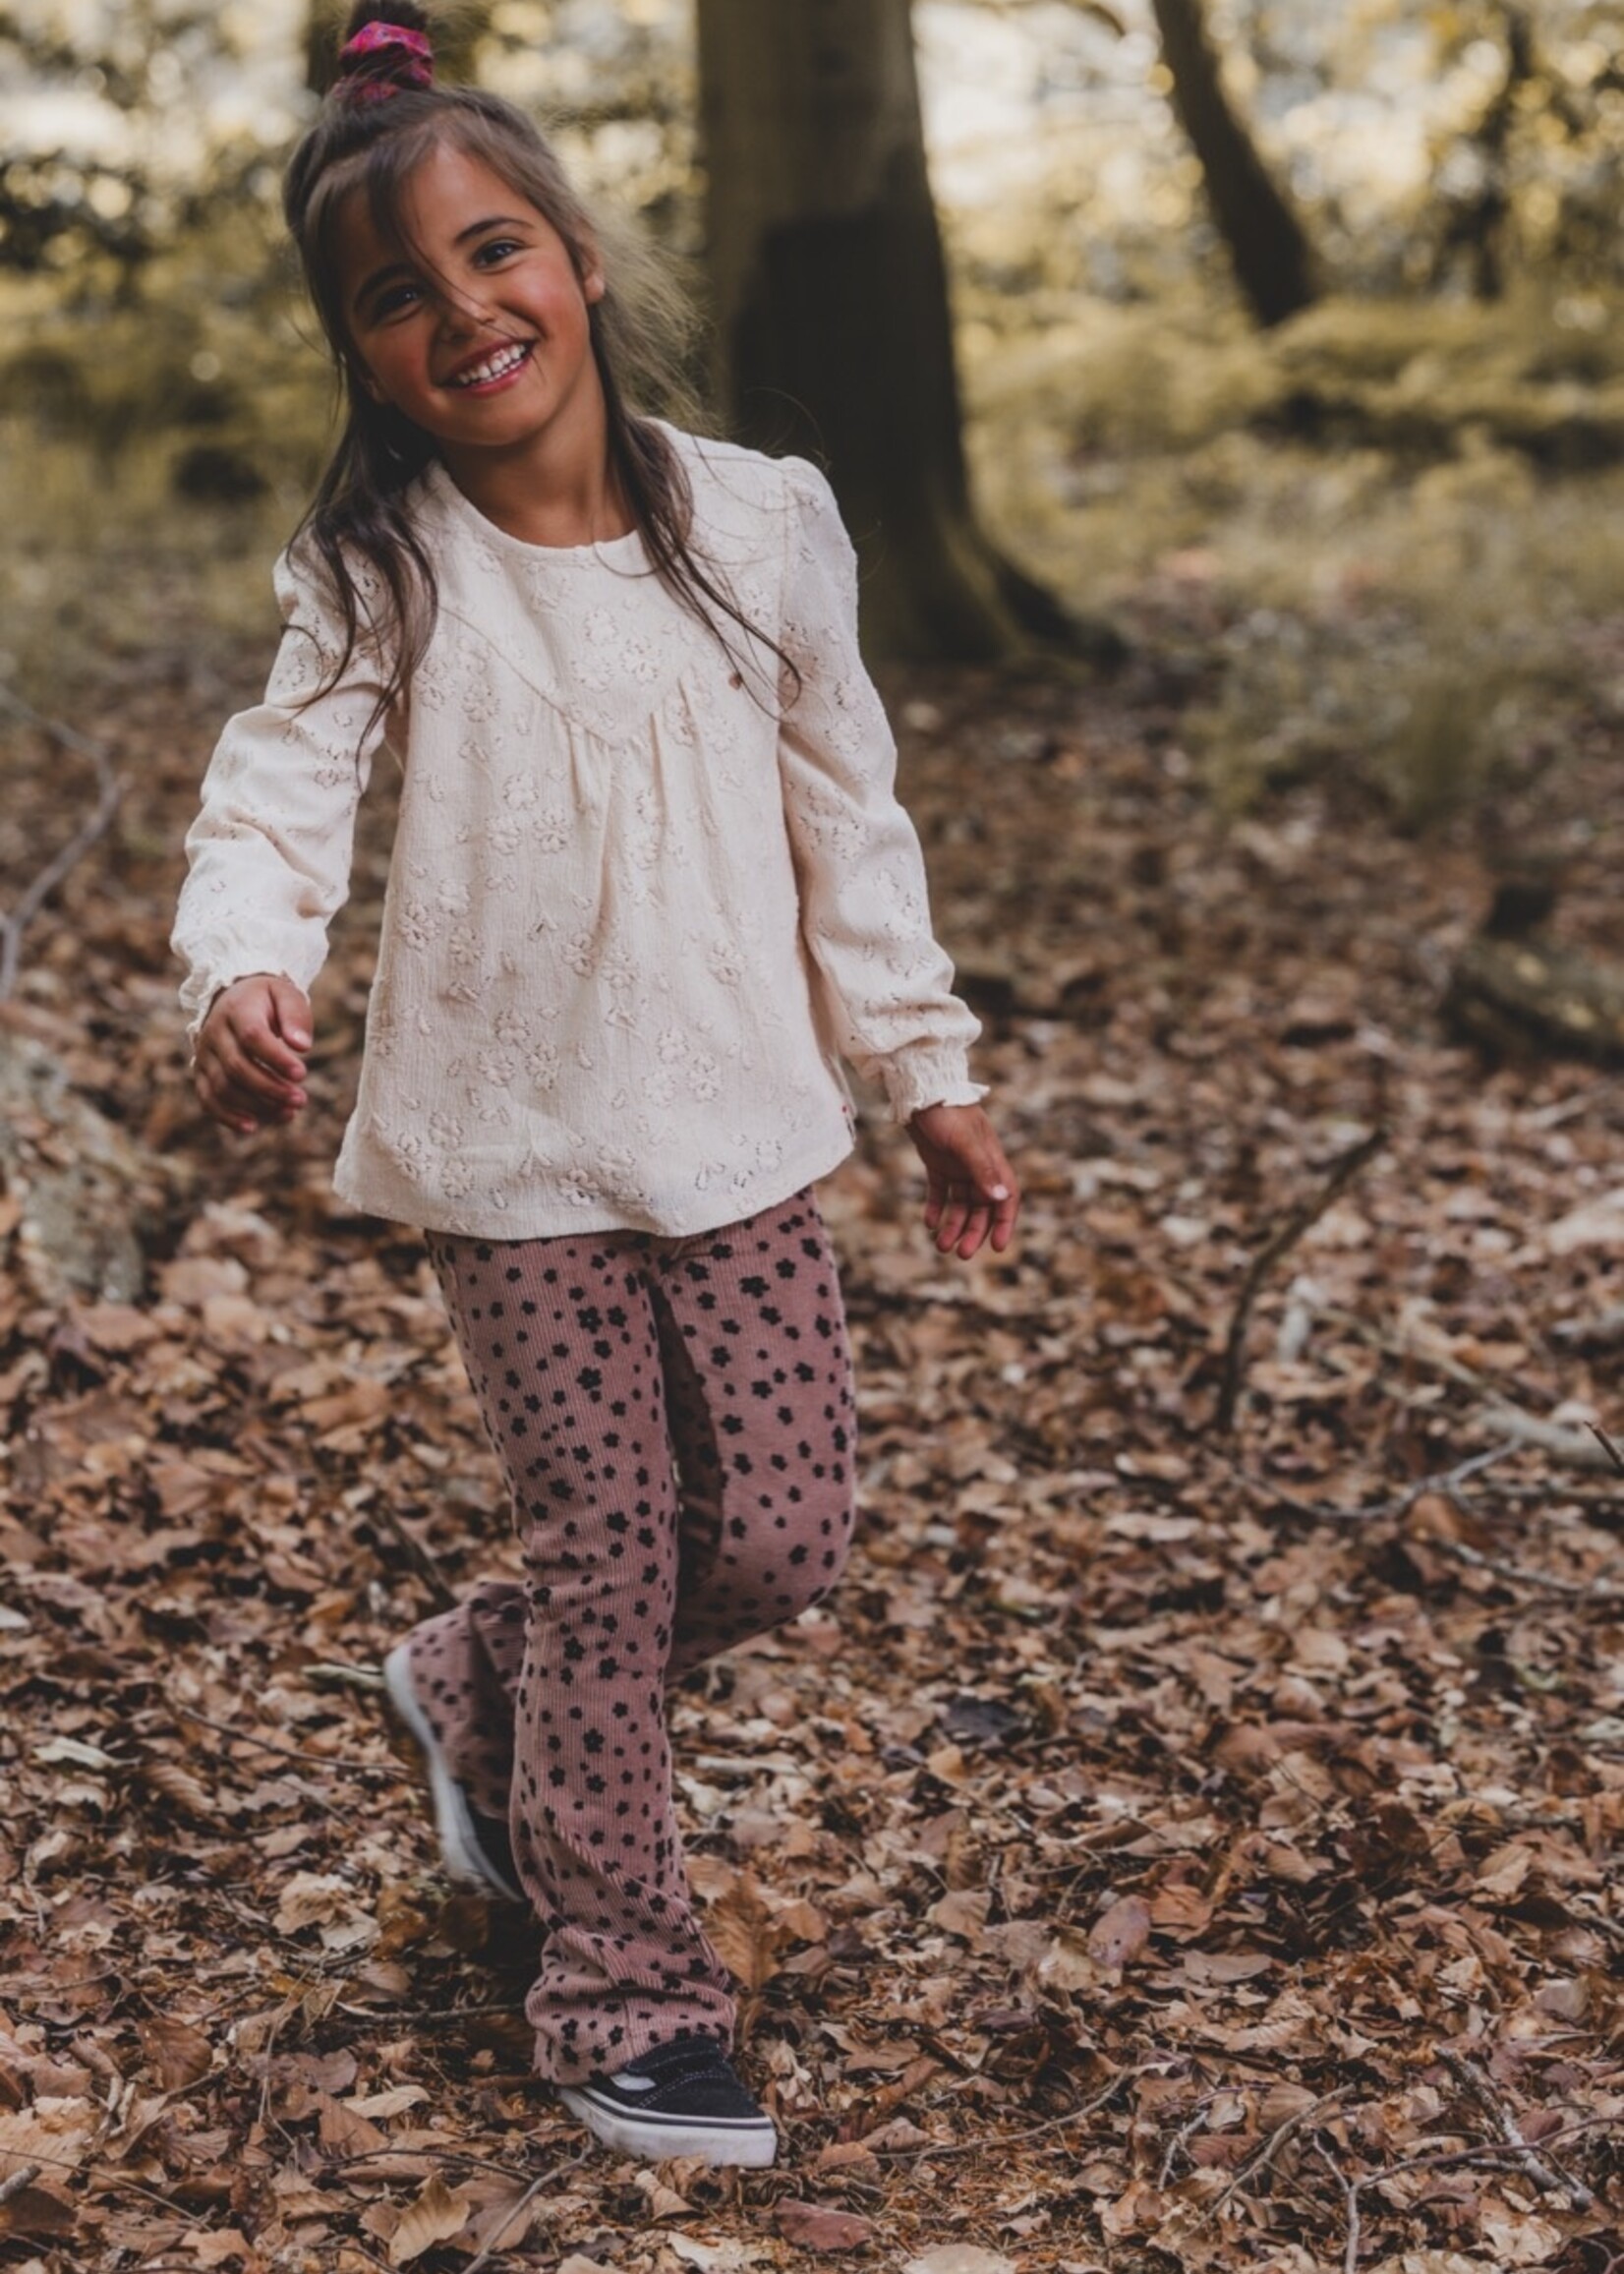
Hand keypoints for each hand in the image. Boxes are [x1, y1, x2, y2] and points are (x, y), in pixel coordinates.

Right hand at [191, 974, 312, 1135]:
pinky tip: (253, 1127)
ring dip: (256, 1105)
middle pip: (237, 1067)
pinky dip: (227, 1116)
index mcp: (236, 1010)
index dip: (276, 1058)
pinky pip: (207, 1098)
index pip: (252, 1036)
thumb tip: (302, 1046)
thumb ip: (295, 1016)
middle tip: (301, 1100)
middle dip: (271, 1088)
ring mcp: (204, 1054)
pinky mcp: (200, 1072)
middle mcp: (214, 1032)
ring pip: (223, 1087)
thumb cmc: (266, 999)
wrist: (232, 997)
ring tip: (289, 1113)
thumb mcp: (285, 994)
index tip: (302, 1074)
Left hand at [908, 1102, 1019, 1258]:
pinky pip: (939, 1191)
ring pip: (960, 1203)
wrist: (919, 1089)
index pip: (1006, 1198)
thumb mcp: (964, 1143)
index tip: (997, 1247)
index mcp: (992, 1161)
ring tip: (940, 1245)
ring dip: (953, 1225)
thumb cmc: (946, 1112)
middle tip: (961, 1255)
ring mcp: (958, 1164)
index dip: (1004, 1223)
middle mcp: (978, 1166)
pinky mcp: (937, 1161)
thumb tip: (1001, 1199)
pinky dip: (935, 1207)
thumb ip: (982, 1170)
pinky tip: (928, 1223)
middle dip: (973, 1231)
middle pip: (982, 1207)